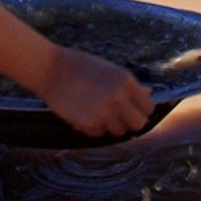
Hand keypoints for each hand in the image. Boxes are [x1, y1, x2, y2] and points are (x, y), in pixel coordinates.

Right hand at [38, 47, 154, 137]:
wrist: (51, 69)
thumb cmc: (81, 66)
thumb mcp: (110, 70)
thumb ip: (129, 85)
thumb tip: (149, 93)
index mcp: (126, 81)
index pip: (148, 107)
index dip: (141, 109)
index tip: (132, 109)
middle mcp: (118, 97)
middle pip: (138, 124)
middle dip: (129, 122)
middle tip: (118, 116)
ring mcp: (103, 112)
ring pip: (118, 132)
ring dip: (110, 125)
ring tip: (97, 111)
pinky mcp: (88, 123)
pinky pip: (98, 133)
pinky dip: (93, 127)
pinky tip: (83, 112)